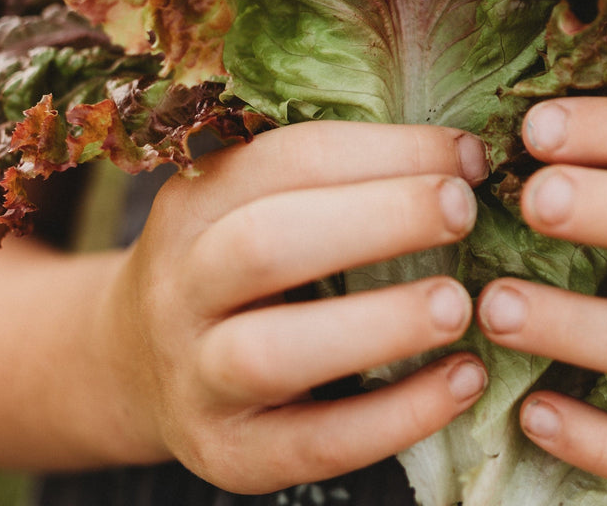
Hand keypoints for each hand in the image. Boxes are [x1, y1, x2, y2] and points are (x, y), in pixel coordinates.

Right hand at [99, 121, 490, 494]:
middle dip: (379, 218)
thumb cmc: (236, 261)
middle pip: (266, 243)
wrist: (136, 364)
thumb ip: (337, 174)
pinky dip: (398, 416)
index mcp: (197, 200)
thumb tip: (467, 151)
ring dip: (380, 324)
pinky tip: (463, 381)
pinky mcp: (229, 455)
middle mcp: (182, 284)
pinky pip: (314, 445)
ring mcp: (196, 377)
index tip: (471, 154)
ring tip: (461, 305)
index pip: (292, 158)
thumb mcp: (253, 200)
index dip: (388, 150)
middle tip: (462, 210)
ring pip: (273, 353)